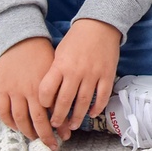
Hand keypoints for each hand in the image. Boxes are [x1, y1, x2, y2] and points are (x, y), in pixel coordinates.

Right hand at [0, 36, 58, 150]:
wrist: (21, 38)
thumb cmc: (43, 53)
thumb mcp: (56, 69)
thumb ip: (60, 88)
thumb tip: (68, 108)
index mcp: (46, 85)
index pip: (54, 112)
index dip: (60, 125)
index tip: (66, 134)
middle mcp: (30, 90)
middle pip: (38, 120)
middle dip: (47, 136)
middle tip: (53, 145)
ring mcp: (14, 91)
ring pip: (21, 120)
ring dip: (29, 132)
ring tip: (36, 139)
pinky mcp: (1, 89)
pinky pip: (4, 112)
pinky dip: (10, 123)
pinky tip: (17, 128)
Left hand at [42, 19, 121, 139]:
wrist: (99, 25)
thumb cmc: (76, 40)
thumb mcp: (58, 53)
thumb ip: (54, 73)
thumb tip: (48, 96)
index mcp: (60, 65)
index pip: (47, 91)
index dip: (43, 103)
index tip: (44, 109)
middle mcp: (76, 72)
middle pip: (64, 102)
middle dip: (58, 117)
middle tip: (56, 125)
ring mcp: (93, 74)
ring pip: (83, 102)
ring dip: (77, 117)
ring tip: (73, 125)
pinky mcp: (107, 74)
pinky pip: (103, 96)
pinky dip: (97, 107)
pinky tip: (92, 113)